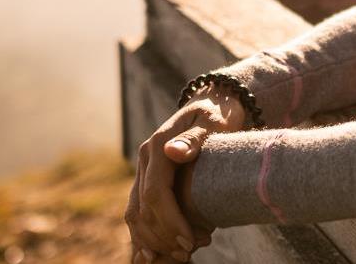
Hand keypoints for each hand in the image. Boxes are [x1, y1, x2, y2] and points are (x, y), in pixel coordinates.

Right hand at [125, 88, 246, 261]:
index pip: (155, 192)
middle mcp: (145, 160)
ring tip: (182, 255)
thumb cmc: (218, 117)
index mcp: (157, 146)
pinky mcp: (148, 181)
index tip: (191, 241)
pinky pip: (139, 214)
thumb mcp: (213, 123)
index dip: (170, 221)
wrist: (213, 106)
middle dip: (164, 237)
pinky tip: (156, 256)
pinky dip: (145, 236)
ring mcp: (144, 171)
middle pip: (142, 210)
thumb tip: (173, 151)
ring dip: (154, 240)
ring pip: (136, 215)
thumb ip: (194, 139)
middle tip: (190, 253)